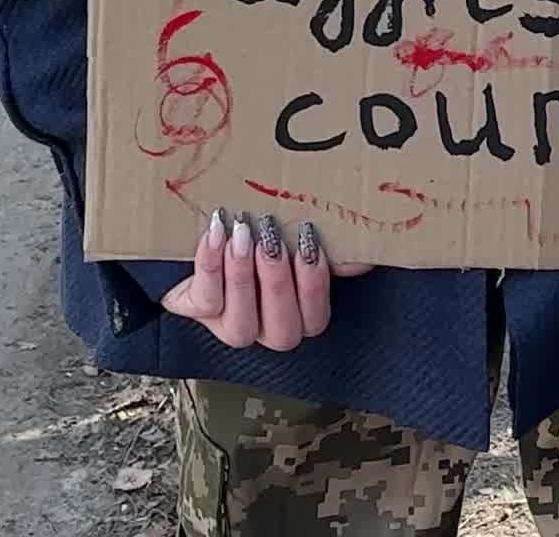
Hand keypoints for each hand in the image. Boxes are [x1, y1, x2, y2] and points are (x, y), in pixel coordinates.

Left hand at [164, 210, 371, 352]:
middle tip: (272, 238)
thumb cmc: (266, 229)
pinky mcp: (195, 310)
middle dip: (278, 283)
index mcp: (300, 314)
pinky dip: (211, 265)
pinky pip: (205, 301)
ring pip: (242, 326)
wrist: (211, 226)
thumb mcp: (300, 235)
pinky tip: (217, 233)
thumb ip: (335, 247)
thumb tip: (363, 254)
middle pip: (283, 331)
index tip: (309, 241)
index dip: (314, 284)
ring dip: (243, 277)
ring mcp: (230, 325)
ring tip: (244, 234)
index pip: (315, 318)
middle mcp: (267, 329)